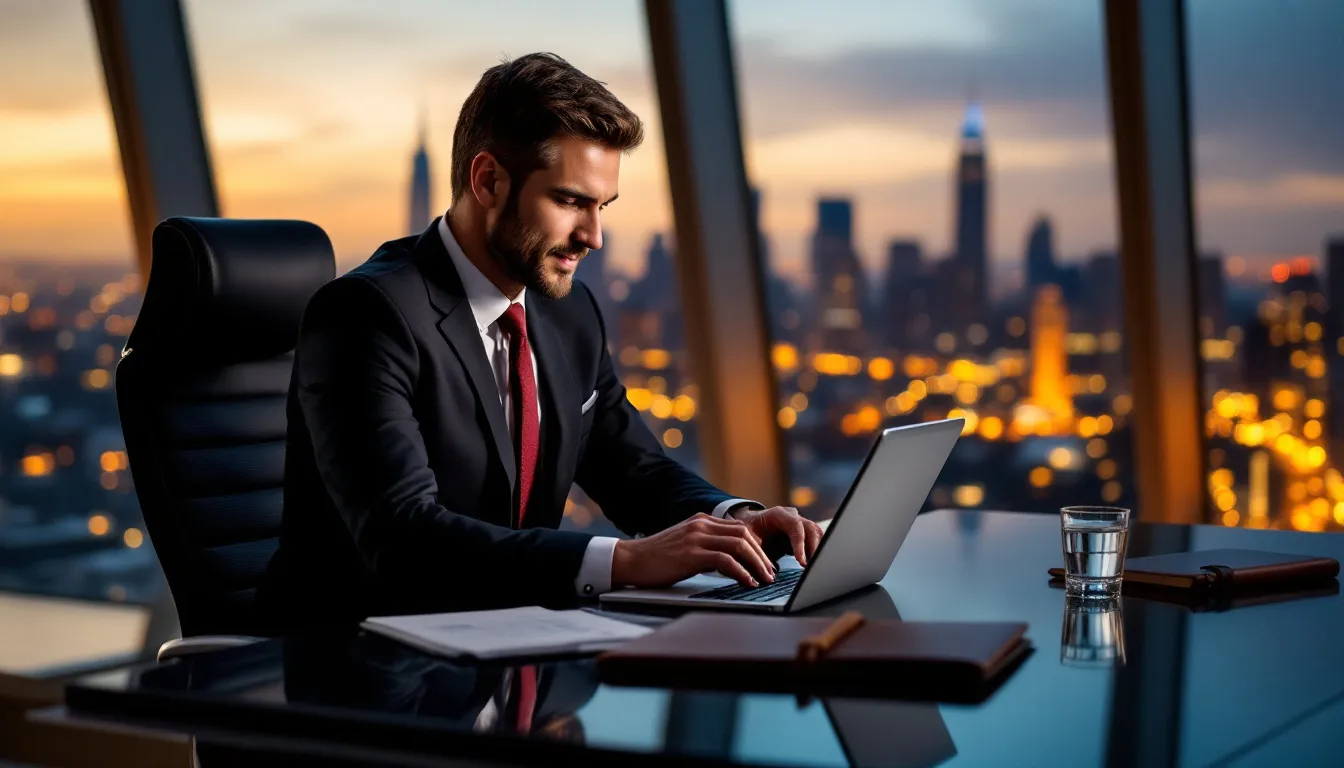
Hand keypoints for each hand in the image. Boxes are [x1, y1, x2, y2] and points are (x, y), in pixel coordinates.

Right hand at [612, 513, 774, 588]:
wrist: (631, 559)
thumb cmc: (656, 557)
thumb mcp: (685, 544)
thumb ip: (705, 544)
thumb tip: (729, 560)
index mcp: (701, 520)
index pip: (739, 528)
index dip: (757, 546)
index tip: (765, 562)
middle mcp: (701, 525)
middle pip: (744, 535)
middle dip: (762, 555)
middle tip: (771, 573)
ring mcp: (696, 538)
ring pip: (739, 545)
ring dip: (756, 563)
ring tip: (764, 579)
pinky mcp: (691, 554)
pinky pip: (726, 561)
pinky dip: (741, 572)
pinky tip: (747, 582)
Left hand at [734, 506, 822, 566]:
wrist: (751, 525)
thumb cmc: (748, 531)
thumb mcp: (747, 538)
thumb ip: (755, 551)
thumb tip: (766, 572)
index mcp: (778, 514)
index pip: (795, 526)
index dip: (800, 544)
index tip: (801, 562)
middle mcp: (792, 516)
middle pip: (811, 529)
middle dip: (814, 549)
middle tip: (812, 568)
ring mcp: (800, 523)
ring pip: (817, 535)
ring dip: (818, 551)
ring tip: (815, 569)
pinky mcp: (804, 534)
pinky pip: (816, 541)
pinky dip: (817, 552)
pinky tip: (814, 566)